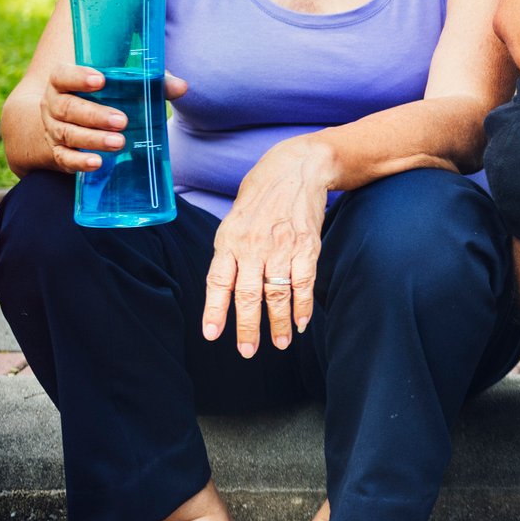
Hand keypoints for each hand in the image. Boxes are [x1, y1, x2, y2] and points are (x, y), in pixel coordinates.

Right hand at [38, 63, 186, 173]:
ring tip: (119, 142)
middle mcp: (54, 105)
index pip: (63, 75)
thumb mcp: (119, 86)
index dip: (78, 77)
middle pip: (68, 108)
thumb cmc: (100, 97)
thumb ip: (149, 83)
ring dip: (93, 139)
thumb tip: (181, 87)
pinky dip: (79, 162)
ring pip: (68, 133)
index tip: (100, 79)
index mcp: (64, 82)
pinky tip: (97, 163)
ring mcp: (53, 129)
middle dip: (95, 115)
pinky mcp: (58, 152)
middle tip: (122, 121)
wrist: (64, 122)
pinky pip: (65, 158)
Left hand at [203, 137, 334, 356]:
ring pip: (277, 294)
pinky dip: (304, 306)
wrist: (297, 168)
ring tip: (280, 343)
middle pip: (249, 295)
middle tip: (247, 351)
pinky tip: (302, 321)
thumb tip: (225, 289)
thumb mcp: (234, 219)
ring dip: (279, 323)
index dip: (215, 310)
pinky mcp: (307, 246)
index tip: (212, 334)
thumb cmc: (261, 195)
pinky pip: (304, 283)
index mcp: (229, 240)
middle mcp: (253, 245)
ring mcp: (282, 247)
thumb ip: (230, 253)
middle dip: (248, 328)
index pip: (218, 282)